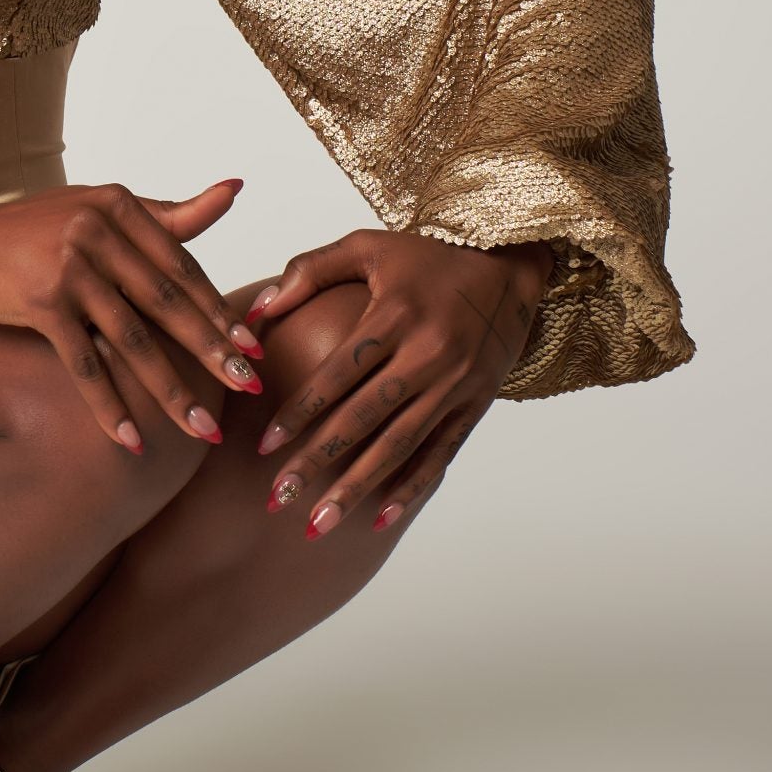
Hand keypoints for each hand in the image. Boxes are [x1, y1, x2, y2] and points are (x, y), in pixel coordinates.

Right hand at [0, 180, 266, 449]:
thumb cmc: (34, 229)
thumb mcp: (99, 210)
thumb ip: (167, 214)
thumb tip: (237, 189)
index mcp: (121, 206)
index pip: (182, 267)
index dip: (218, 310)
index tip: (253, 347)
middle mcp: (98, 231)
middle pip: (167, 303)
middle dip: (211, 351)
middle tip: (248, 386)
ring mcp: (69, 266)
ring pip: (133, 341)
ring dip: (171, 391)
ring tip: (202, 429)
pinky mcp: (40, 302)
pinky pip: (84, 364)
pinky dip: (107, 406)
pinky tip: (130, 440)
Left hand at [248, 228, 554, 533]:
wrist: (513, 266)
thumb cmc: (430, 255)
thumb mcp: (369, 246)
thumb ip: (310, 270)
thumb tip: (258, 309)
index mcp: (395, 316)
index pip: (338, 374)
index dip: (300, 412)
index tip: (263, 447)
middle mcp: (426, 355)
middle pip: (362, 419)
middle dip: (317, 463)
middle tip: (278, 499)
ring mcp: (454, 384)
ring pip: (398, 446)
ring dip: (356, 488)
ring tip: (318, 525)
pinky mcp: (475, 404)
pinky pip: (440, 454)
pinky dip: (410, 489)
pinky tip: (379, 519)